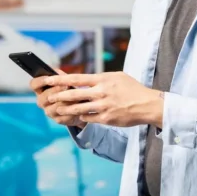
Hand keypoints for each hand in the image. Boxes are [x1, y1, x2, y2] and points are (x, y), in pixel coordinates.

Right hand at [29, 72, 83, 126]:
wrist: (80, 105)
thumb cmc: (70, 88)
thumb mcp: (65, 79)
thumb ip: (60, 75)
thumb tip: (57, 73)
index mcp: (40, 89)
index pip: (34, 84)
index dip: (40, 81)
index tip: (48, 78)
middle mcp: (42, 101)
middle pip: (44, 97)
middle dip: (56, 91)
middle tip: (66, 86)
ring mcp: (49, 112)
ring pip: (55, 107)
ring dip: (66, 101)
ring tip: (76, 96)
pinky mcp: (58, 120)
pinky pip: (64, 116)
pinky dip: (72, 111)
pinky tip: (79, 106)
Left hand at [44, 71, 163, 127]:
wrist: (147, 104)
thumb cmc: (133, 89)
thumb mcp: (117, 77)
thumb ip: (101, 78)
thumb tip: (86, 78)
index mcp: (103, 79)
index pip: (77, 78)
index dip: (60, 79)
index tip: (49, 80)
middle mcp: (101, 92)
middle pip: (74, 94)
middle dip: (59, 96)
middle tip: (49, 97)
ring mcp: (103, 106)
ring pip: (78, 108)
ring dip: (66, 109)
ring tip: (58, 109)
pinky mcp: (106, 118)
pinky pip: (88, 118)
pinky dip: (82, 117)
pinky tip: (79, 116)